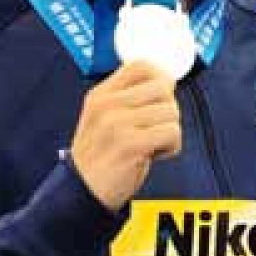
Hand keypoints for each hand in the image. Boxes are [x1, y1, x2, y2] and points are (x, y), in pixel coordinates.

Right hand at [69, 62, 182, 211]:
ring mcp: (117, 124)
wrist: (82, 191)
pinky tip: (153, 155)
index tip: (160, 98)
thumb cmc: (101, 156)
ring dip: (169, 132)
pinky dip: (171, 147)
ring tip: (150, 144)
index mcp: (101, 95)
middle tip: (153, 129)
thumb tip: (165, 81)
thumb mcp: (103, 118)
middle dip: (168, 110)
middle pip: (163, 88)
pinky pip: (173, 132)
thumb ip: (127, 98)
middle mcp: (107, 105)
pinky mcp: (130, 144)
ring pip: (172, 112)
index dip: (161, 79)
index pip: (141, 65)